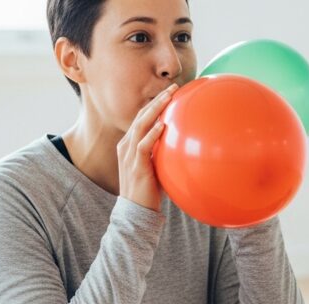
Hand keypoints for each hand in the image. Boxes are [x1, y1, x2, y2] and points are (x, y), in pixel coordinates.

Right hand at [116, 82, 178, 211]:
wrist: (136, 211)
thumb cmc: (148, 190)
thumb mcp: (155, 167)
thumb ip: (163, 154)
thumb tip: (182, 145)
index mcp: (129, 145)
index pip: (141, 118)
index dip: (154, 104)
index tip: (170, 92)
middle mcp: (126, 146)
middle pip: (140, 116)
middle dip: (156, 100)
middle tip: (172, 87)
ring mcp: (129, 155)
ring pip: (140, 125)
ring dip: (155, 110)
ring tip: (168, 97)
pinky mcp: (136, 166)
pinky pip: (143, 146)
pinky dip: (152, 133)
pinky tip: (163, 124)